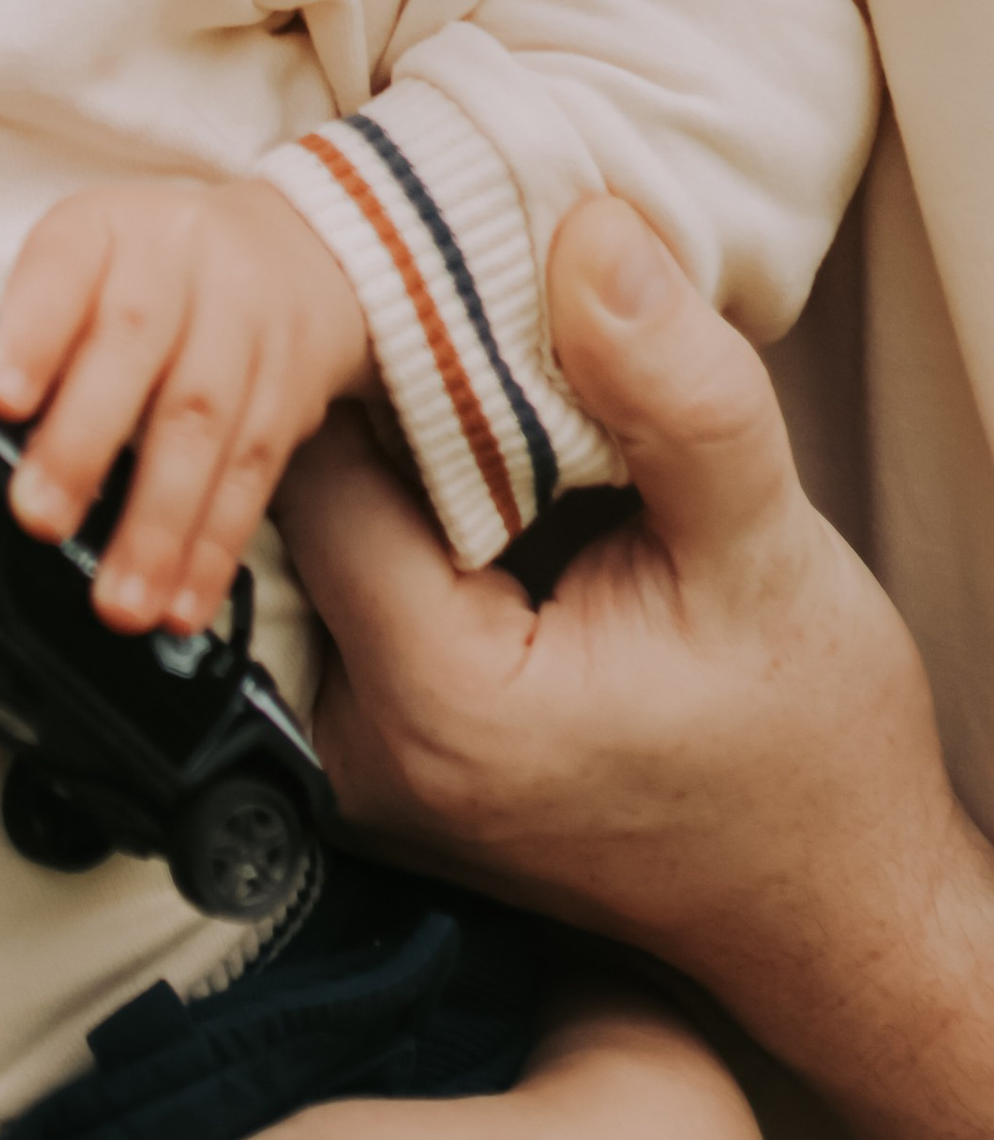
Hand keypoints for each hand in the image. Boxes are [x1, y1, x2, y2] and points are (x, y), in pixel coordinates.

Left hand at [0, 173, 368, 633]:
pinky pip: (255, 473)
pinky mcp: (291, 390)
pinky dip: (214, 548)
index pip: (65, 264)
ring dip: (157, 527)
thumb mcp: (86, 265)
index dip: (31, 332)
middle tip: (40, 519)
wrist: (295, 253)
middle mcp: (182, 264)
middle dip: (83, 444)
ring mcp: (246, 324)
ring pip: (203, 425)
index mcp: (107, 229)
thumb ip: (35, 332)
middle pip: (135, 348)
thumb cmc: (154, 273)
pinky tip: (183, 602)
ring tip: (119, 601)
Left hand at [275, 194, 993, 1139]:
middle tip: (449, 303)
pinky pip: (356, 591)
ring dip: (390, 457)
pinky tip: (486, 473)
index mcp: (434, 702)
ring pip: (323, 541)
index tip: (431, 270)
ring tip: (475, 381)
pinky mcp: (391, 753)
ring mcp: (365, 763)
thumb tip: (590, 230)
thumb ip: (673, 394)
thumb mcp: (766, 552)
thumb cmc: (812, 754)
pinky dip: (409, 519)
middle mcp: (364, 748)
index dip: (372, 352)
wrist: (835, 909)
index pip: (321, 462)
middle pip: (303, 501)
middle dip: (372, 397)